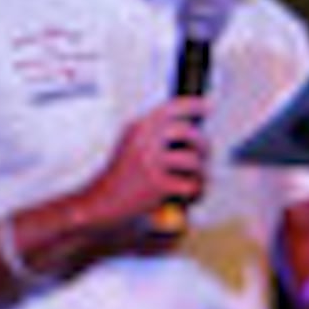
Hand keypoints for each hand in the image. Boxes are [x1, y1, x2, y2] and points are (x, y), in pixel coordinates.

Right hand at [92, 96, 213, 235]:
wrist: (100, 204)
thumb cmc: (121, 177)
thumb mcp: (132, 145)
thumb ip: (155, 133)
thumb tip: (190, 126)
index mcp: (139, 127)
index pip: (171, 108)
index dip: (193, 105)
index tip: (208, 106)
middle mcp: (144, 140)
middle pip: (189, 133)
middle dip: (203, 146)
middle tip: (203, 157)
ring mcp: (150, 161)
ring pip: (193, 160)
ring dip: (200, 173)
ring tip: (193, 182)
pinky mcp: (157, 184)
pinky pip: (191, 184)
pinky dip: (194, 193)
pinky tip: (187, 197)